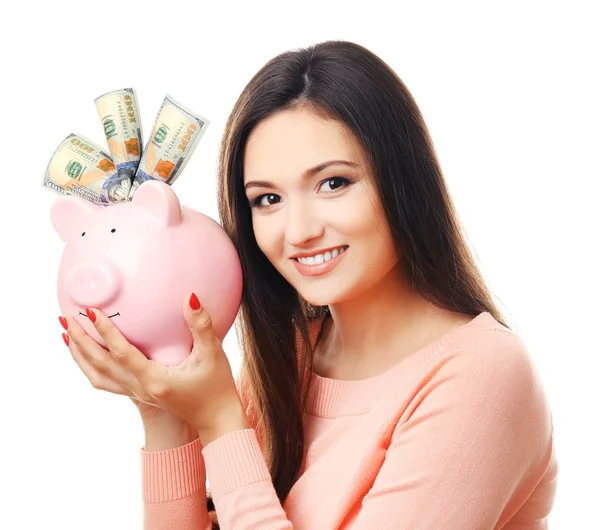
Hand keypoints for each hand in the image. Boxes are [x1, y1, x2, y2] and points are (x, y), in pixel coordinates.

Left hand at [60, 293, 248, 443]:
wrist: (217, 418)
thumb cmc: (217, 387)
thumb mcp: (212, 354)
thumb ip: (200, 325)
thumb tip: (188, 298)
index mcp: (154, 379)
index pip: (121, 352)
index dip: (105, 330)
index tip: (90, 310)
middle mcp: (141, 388)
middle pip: (100, 365)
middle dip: (81, 341)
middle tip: (65, 318)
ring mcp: (138, 393)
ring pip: (98, 376)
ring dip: (80, 356)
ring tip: (66, 335)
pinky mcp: (141, 394)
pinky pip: (107, 382)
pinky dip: (91, 368)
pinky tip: (89, 356)